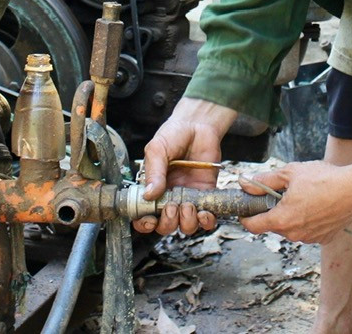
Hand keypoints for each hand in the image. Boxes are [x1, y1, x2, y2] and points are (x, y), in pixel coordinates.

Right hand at [135, 98, 237, 236]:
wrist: (198, 125)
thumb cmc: (173, 135)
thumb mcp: (157, 149)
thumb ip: (154, 171)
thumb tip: (149, 195)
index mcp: (153, 189)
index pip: (144, 215)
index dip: (144, 224)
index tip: (149, 220)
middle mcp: (169, 197)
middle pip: (165, 226)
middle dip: (167, 223)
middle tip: (171, 207)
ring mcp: (188, 198)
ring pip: (186, 226)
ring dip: (186, 222)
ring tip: (188, 205)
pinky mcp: (207, 196)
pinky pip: (207, 218)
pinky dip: (207, 221)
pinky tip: (205, 212)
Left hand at [239, 155, 351, 244]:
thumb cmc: (323, 179)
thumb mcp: (289, 173)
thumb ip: (264, 180)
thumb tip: (245, 183)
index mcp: (282, 219)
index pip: (253, 226)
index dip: (246, 217)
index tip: (246, 210)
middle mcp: (294, 234)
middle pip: (273, 225)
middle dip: (273, 211)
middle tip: (281, 194)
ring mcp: (310, 238)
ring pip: (291, 228)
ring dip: (292, 216)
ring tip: (304, 197)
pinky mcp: (323, 238)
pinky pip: (308, 230)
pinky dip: (308, 220)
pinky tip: (317, 205)